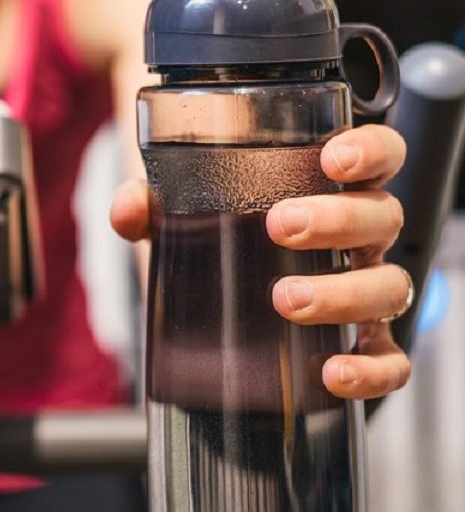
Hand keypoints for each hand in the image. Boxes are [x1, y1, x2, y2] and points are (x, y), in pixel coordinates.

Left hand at [110, 124, 410, 400]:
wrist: (213, 284)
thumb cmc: (212, 227)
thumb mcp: (178, 206)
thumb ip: (150, 202)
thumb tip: (130, 208)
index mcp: (330, 186)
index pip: (380, 154)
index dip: (371, 151)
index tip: (331, 159)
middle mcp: (358, 233)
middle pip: (382, 216)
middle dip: (338, 220)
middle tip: (280, 225)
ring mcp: (364, 286)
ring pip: (389, 285)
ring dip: (344, 293)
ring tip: (285, 298)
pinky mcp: (359, 343)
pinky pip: (391, 361)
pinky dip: (373, 369)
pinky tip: (332, 371)